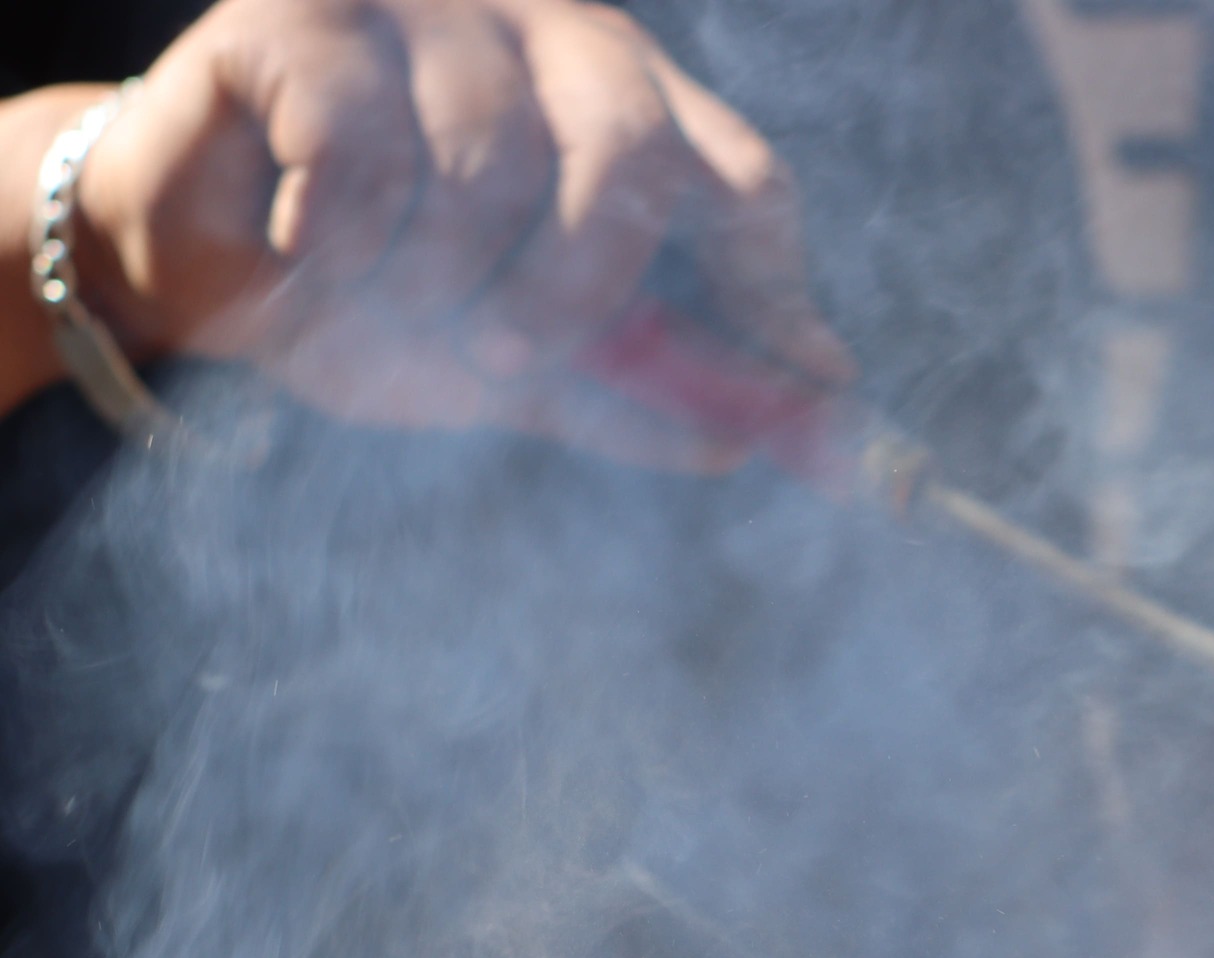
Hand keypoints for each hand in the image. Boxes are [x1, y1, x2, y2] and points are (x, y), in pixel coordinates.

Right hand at [61, 0, 852, 469]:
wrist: (190, 274)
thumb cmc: (376, 303)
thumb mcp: (528, 368)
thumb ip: (649, 391)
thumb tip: (778, 440)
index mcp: (623, 106)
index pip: (741, 179)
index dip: (773, 291)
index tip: (804, 392)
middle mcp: (543, 31)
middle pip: (631, 151)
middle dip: (581, 287)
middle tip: (508, 355)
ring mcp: (426, 7)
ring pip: (487, 155)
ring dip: (435, 273)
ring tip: (385, 294)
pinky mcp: (302, 14)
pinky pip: (360, 143)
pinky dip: (341, 235)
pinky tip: (311, 248)